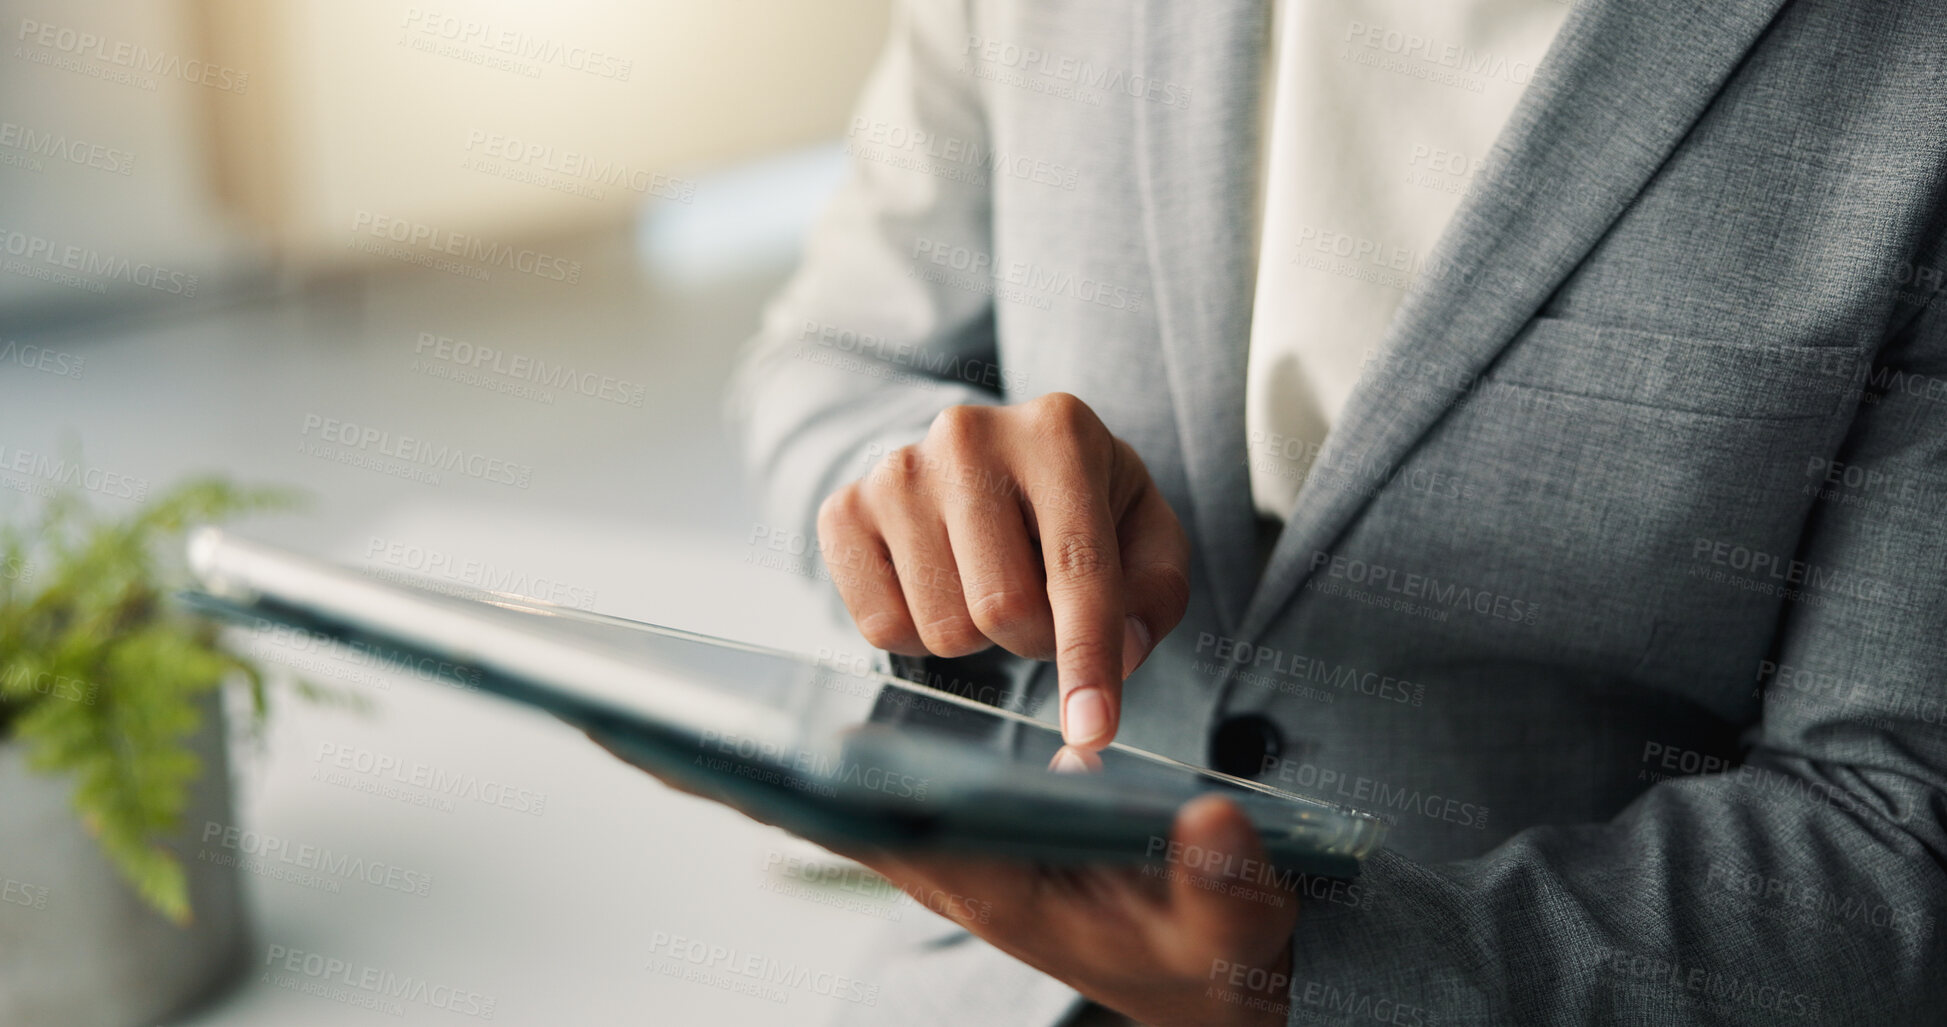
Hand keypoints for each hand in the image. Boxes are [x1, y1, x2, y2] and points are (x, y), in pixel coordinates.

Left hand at [583, 733, 1299, 1026]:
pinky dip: (788, 748)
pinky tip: (745, 716)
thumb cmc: (1196, 959)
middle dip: (698, 758)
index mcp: (973, 875)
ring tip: (634, 699)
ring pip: (813, 786)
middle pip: (795, 800)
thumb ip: (1225, 892)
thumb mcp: (1227, 934)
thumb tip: (1212, 828)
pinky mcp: (955, 818)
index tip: (640, 736)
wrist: (1199, 981)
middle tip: (587, 700)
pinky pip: (850, 777)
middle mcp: (934, 852)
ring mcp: (938, 833)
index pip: (839, 822)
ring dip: (729, 750)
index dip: (744, 779)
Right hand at [817, 392, 1191, 748]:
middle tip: (1043, 609)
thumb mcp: (1143, 531)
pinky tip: (939, 585)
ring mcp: (896, 470)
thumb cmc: (1077, 502)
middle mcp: (969, 437)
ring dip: (979, 637)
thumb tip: (1118, 653)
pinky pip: (881, 627)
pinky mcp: (845, 509)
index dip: (1088, 657)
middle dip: (1036, 640)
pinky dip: (920, 633)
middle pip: (1003, 607)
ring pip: (942, 627)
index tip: (1092, 729)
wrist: (988, 458)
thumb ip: (1154, 593)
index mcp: (1058, 433)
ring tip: (988, 583)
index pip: (1077, 568)